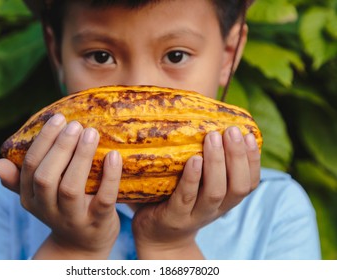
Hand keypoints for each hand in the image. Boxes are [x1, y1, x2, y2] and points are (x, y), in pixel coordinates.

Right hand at [0, 114, 122, 258]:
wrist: (81, 246)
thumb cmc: (61, 210)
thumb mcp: (38, 197)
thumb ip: (19, 180)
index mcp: (31, 198)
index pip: (31, 166)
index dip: (44, 140)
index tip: (59, 118)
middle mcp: (48, 210)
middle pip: (47, 177)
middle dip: (60, 147)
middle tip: (75, 124)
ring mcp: (74, 218)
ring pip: (71, 188)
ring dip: (81, 157)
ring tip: (91, 133)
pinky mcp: (98, 223)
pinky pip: (104, 199)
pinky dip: (110, 177)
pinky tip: (114, 155)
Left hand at [132, 126, 260, 258]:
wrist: (159, 237)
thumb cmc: (178, 200)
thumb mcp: (200, 185)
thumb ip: (208, 163)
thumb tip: (210, 122)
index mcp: (226, 200)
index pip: (250, 182)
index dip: (253, 160)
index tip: (249, 135)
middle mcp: (216, 209)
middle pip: (237, 186)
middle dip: (237, 156)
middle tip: (231, 130)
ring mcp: (195, 215)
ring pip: (215, 192)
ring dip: (217, 163)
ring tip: (213, 137)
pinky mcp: (174, 217)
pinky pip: (186, 197)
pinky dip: (193, 178)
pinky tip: (194, 159)